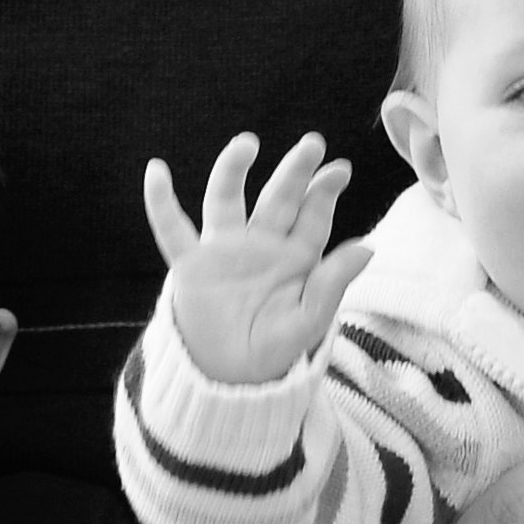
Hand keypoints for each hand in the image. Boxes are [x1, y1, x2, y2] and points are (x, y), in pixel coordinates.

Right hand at [141, 133, 367, 384]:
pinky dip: (160, 202)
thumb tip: (368, 246)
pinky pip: (172, 229)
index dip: (324, 193)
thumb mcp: (307, 323)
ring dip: (233, 170)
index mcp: (294, 258)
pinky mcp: (190, 265)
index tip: (339, 171)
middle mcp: (260, 245)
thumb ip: (332, 285)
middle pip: (278, 199)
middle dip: (294, 172)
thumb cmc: (271, 352)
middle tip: (311, 144)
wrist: (225, 380)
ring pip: (228, 200)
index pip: (312, 218)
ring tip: (246, 143)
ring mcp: (223, 251)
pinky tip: (155, 172)